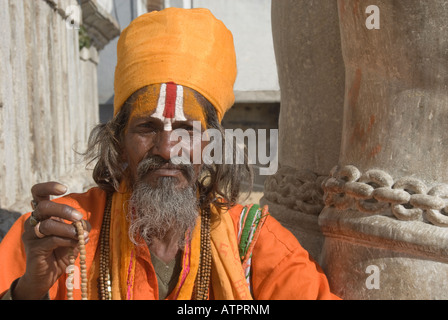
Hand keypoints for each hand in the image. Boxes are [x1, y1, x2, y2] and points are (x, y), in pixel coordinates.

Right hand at [12, 182, 90, 299]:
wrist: (47, 276)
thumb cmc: (60, 252)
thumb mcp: (73, 236)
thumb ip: (79, 227)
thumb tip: (85, 224)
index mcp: (43, 215)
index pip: (38, 194)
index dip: (49, 187)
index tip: (64, 188)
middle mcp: (34, 222)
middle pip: (44, 206)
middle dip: (63, 209)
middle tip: (78, 217)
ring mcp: (31, 235)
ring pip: (48, 224)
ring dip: (68, 229)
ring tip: (81, 235)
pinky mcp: (34, 249)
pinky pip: (52, 240)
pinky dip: (67, 240)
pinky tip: (75, 244)